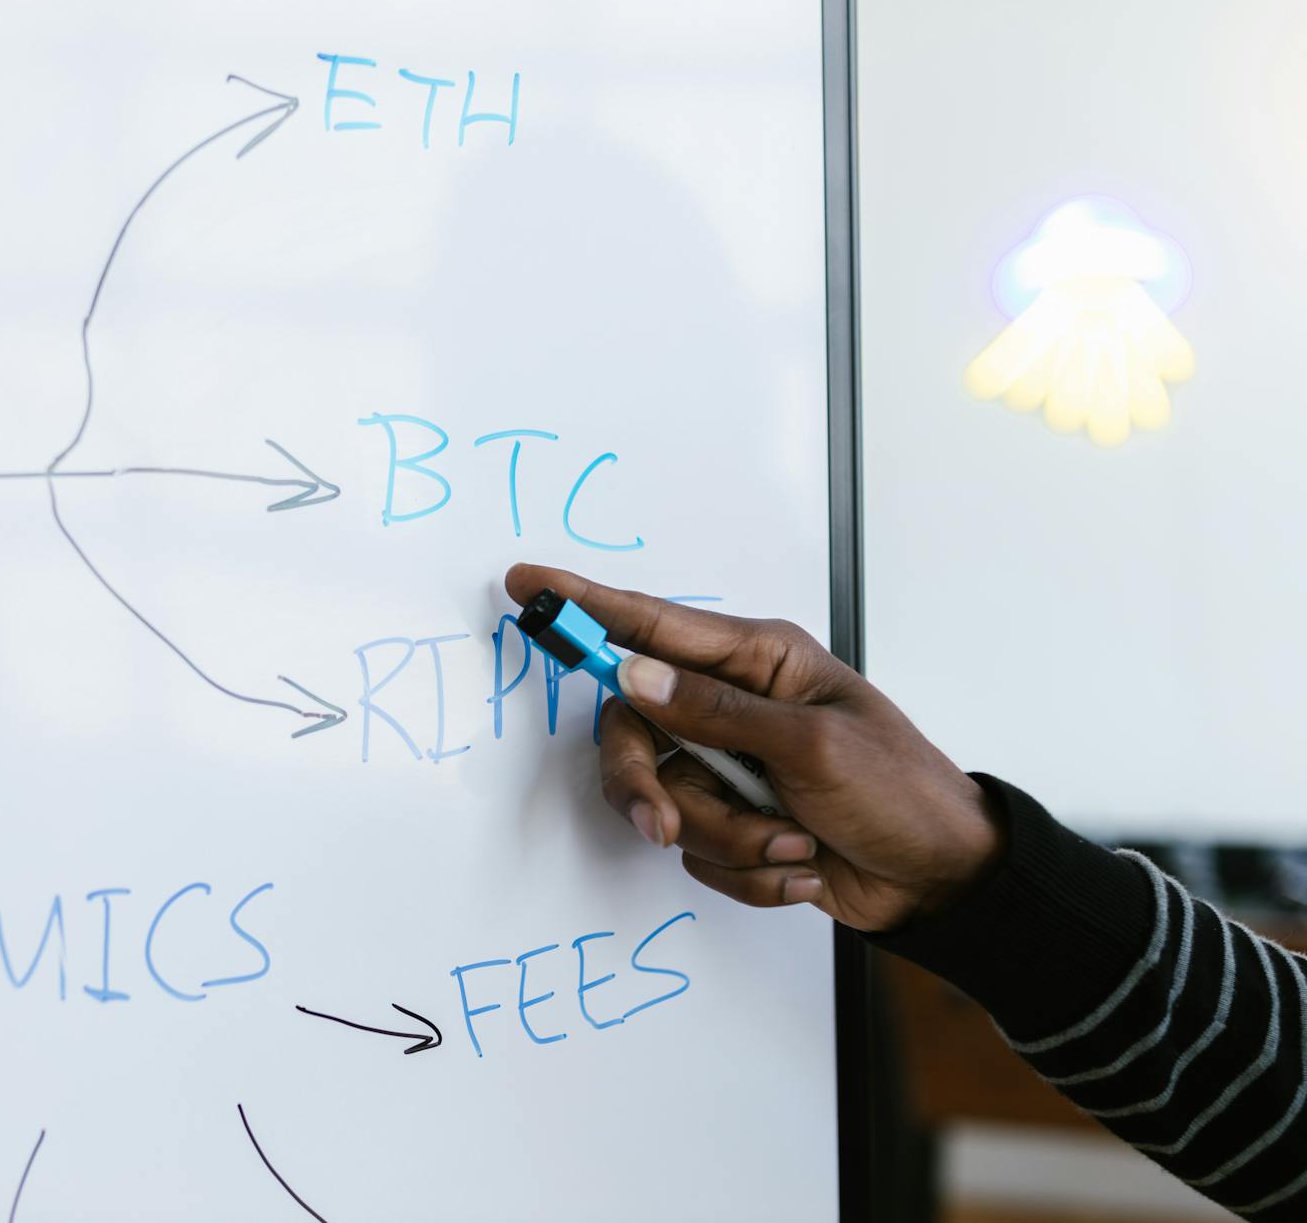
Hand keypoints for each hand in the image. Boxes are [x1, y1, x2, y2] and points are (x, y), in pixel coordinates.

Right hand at [505, 563, 1004, 932]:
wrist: (940, 881)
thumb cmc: (897, 791)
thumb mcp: (809, 744)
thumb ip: (713, 712)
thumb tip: (632, 673)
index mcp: (757, 660)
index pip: (651, 624)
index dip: (583, 606)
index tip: (527, 586)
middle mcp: (731, 707)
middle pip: (636, 731)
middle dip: (652, 788)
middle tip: (664, 825)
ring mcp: (728, 767)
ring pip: (666, 800)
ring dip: (730, 837)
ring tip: (793, 841)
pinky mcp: (732, 822)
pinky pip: (698, 849)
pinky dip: (748, 867)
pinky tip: (801, 862)